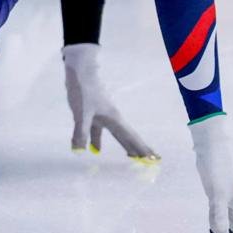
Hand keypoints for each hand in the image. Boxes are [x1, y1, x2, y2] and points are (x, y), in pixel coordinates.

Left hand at [63, 43, 158, 162]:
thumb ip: (81, 133)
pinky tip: (96, 150)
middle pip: (128, 137)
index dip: (141, 149)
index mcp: (114, 119)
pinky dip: (97, 140)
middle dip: (138, 149)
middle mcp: (112, 118)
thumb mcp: (82, 113)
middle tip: (150, 161)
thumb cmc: (84, 90)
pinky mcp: (92, 113)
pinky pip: (98, 131)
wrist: (79, 70)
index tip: (153, 159)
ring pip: (115, 134)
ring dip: (122, 145)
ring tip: (129, 157)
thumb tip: (79, 152)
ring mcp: (103, 115)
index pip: (131, 138)